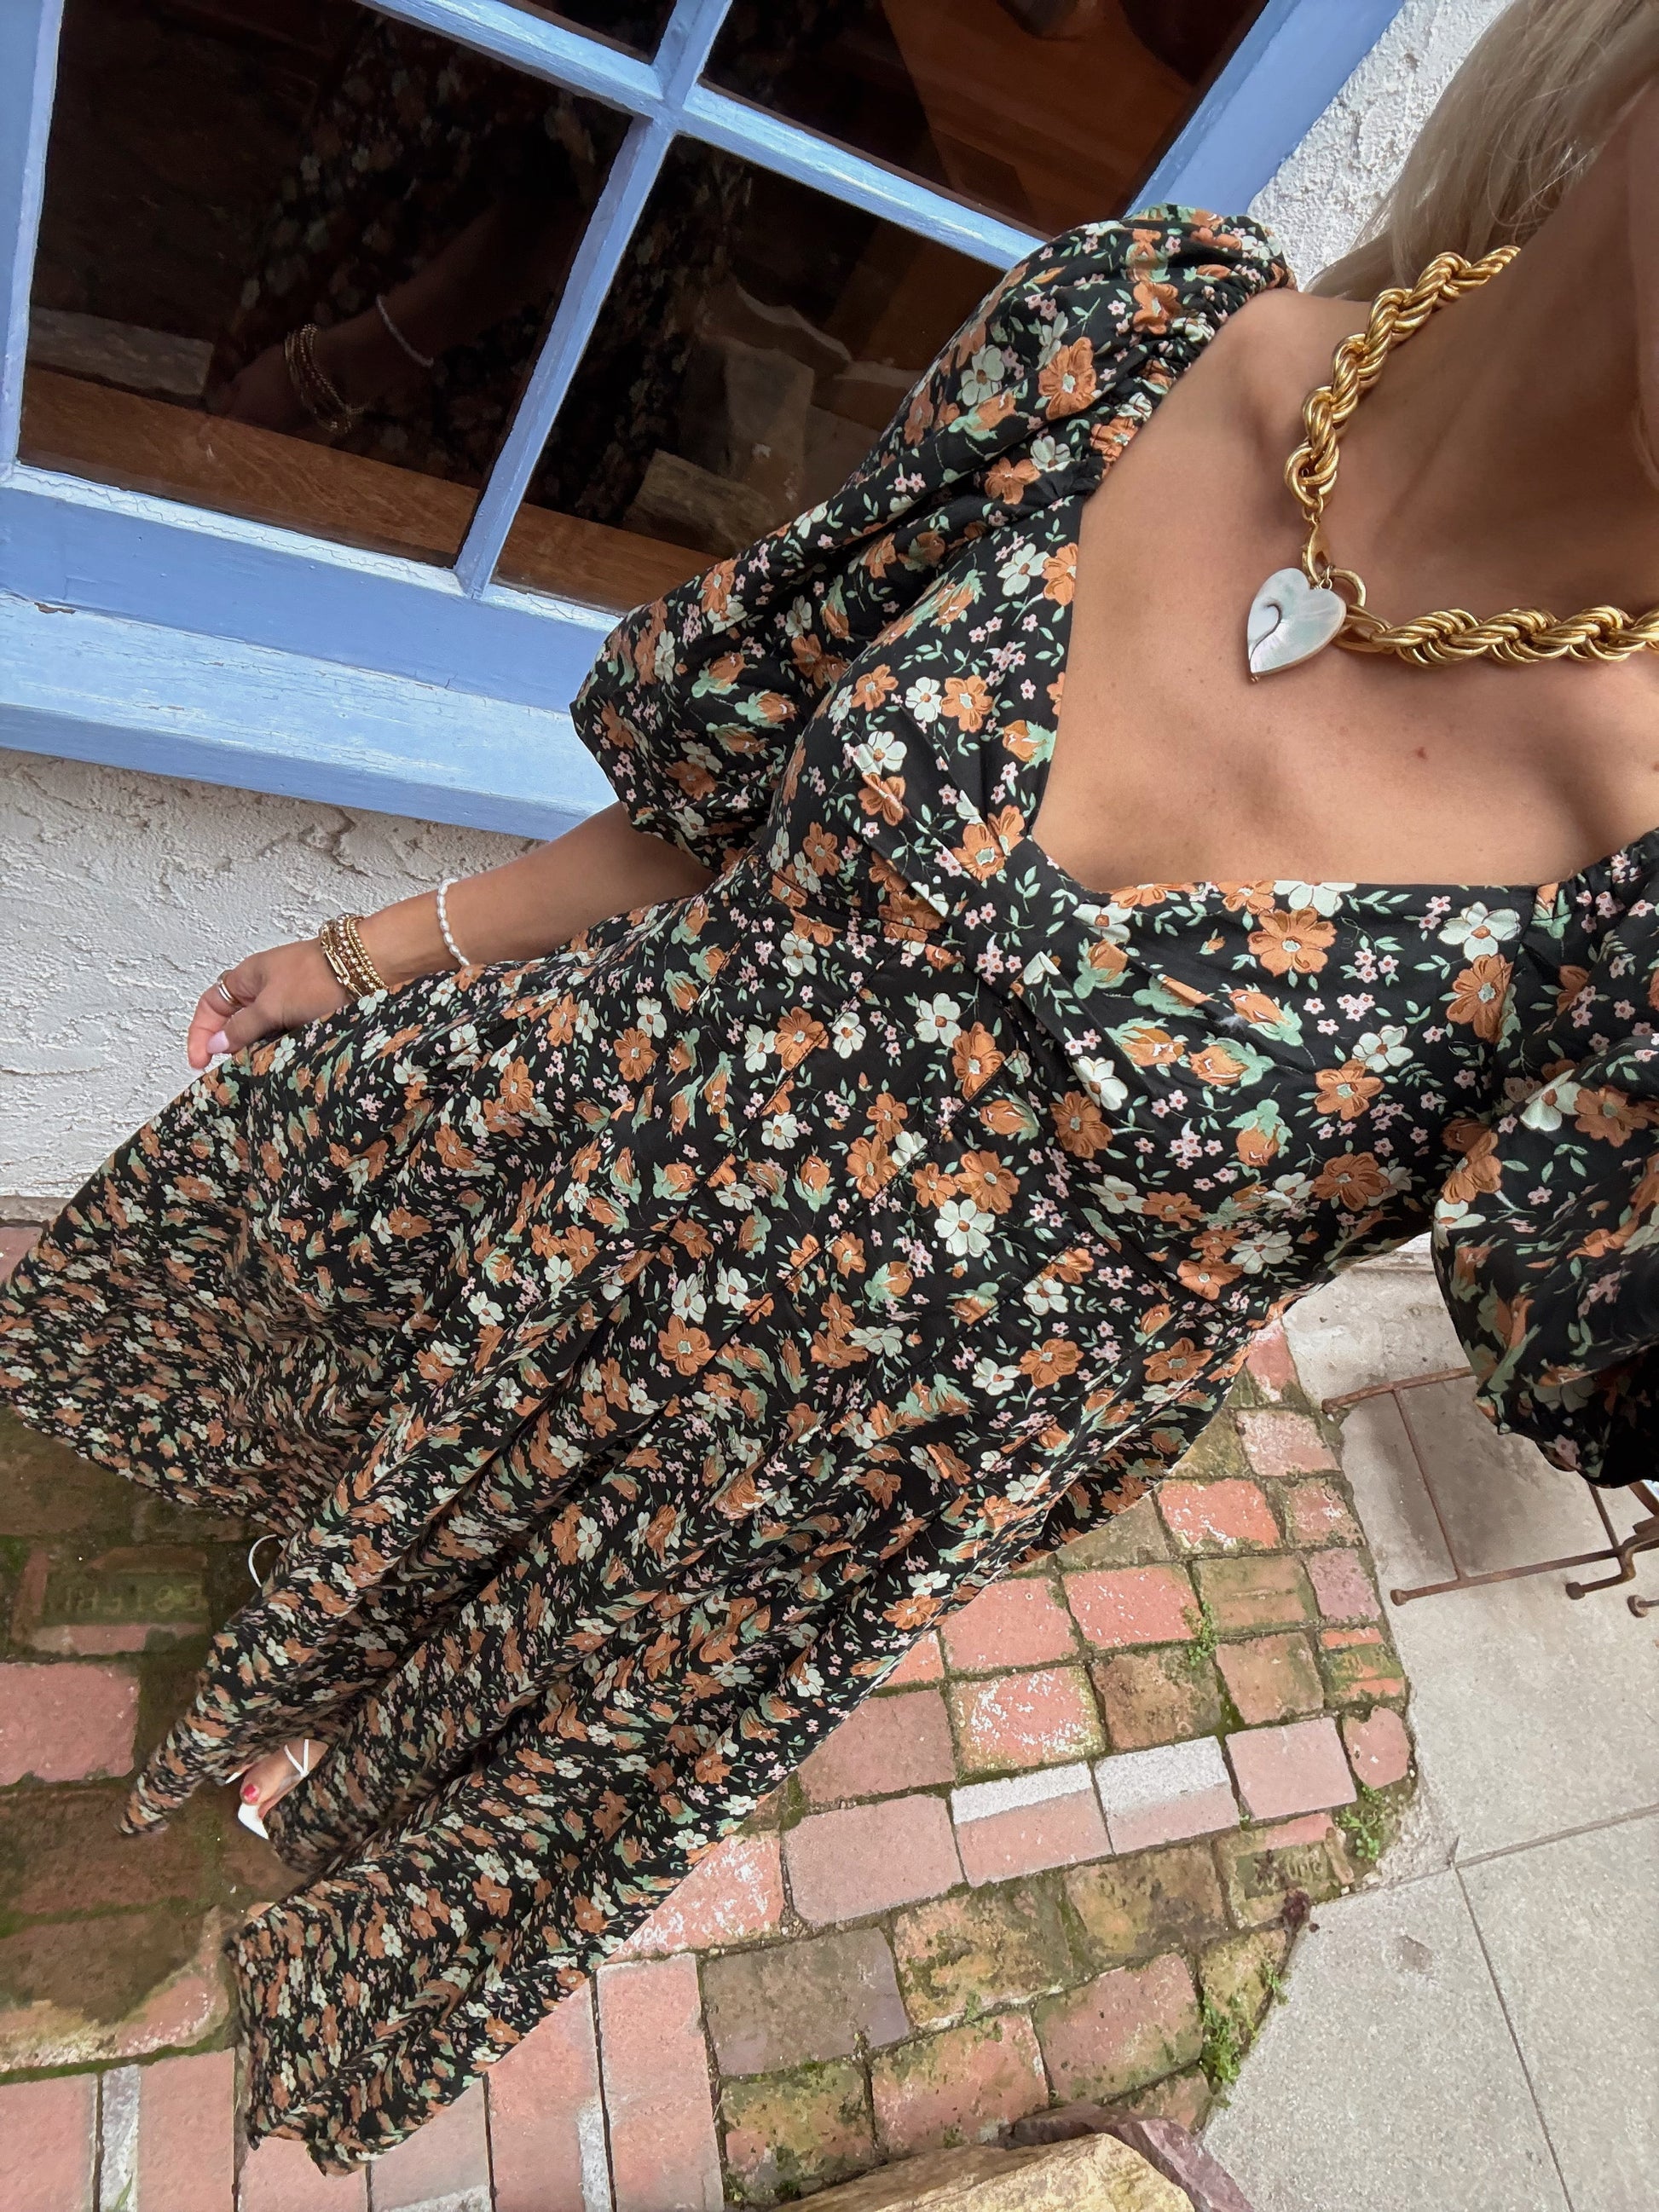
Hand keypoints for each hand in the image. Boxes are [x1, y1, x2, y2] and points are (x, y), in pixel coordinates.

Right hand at [188, 939, 349, 1071]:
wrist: (369, 968)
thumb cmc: (317, 978)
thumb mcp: (272, 1005)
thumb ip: (243, 1026)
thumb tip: (217, 1044)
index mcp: (246, 978)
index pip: (210, 1006)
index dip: (200, 1033)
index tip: (199, 1063)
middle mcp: (264, 988)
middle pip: (235, 1021)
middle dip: (229, 1046)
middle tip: (230, 1072)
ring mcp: (288, 1001)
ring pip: (262, 1032)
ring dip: (256, 1051)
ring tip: (255, 1073)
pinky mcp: (310, 1014)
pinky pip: (286, 1035)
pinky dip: (280, 1050)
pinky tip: (281, 1066)